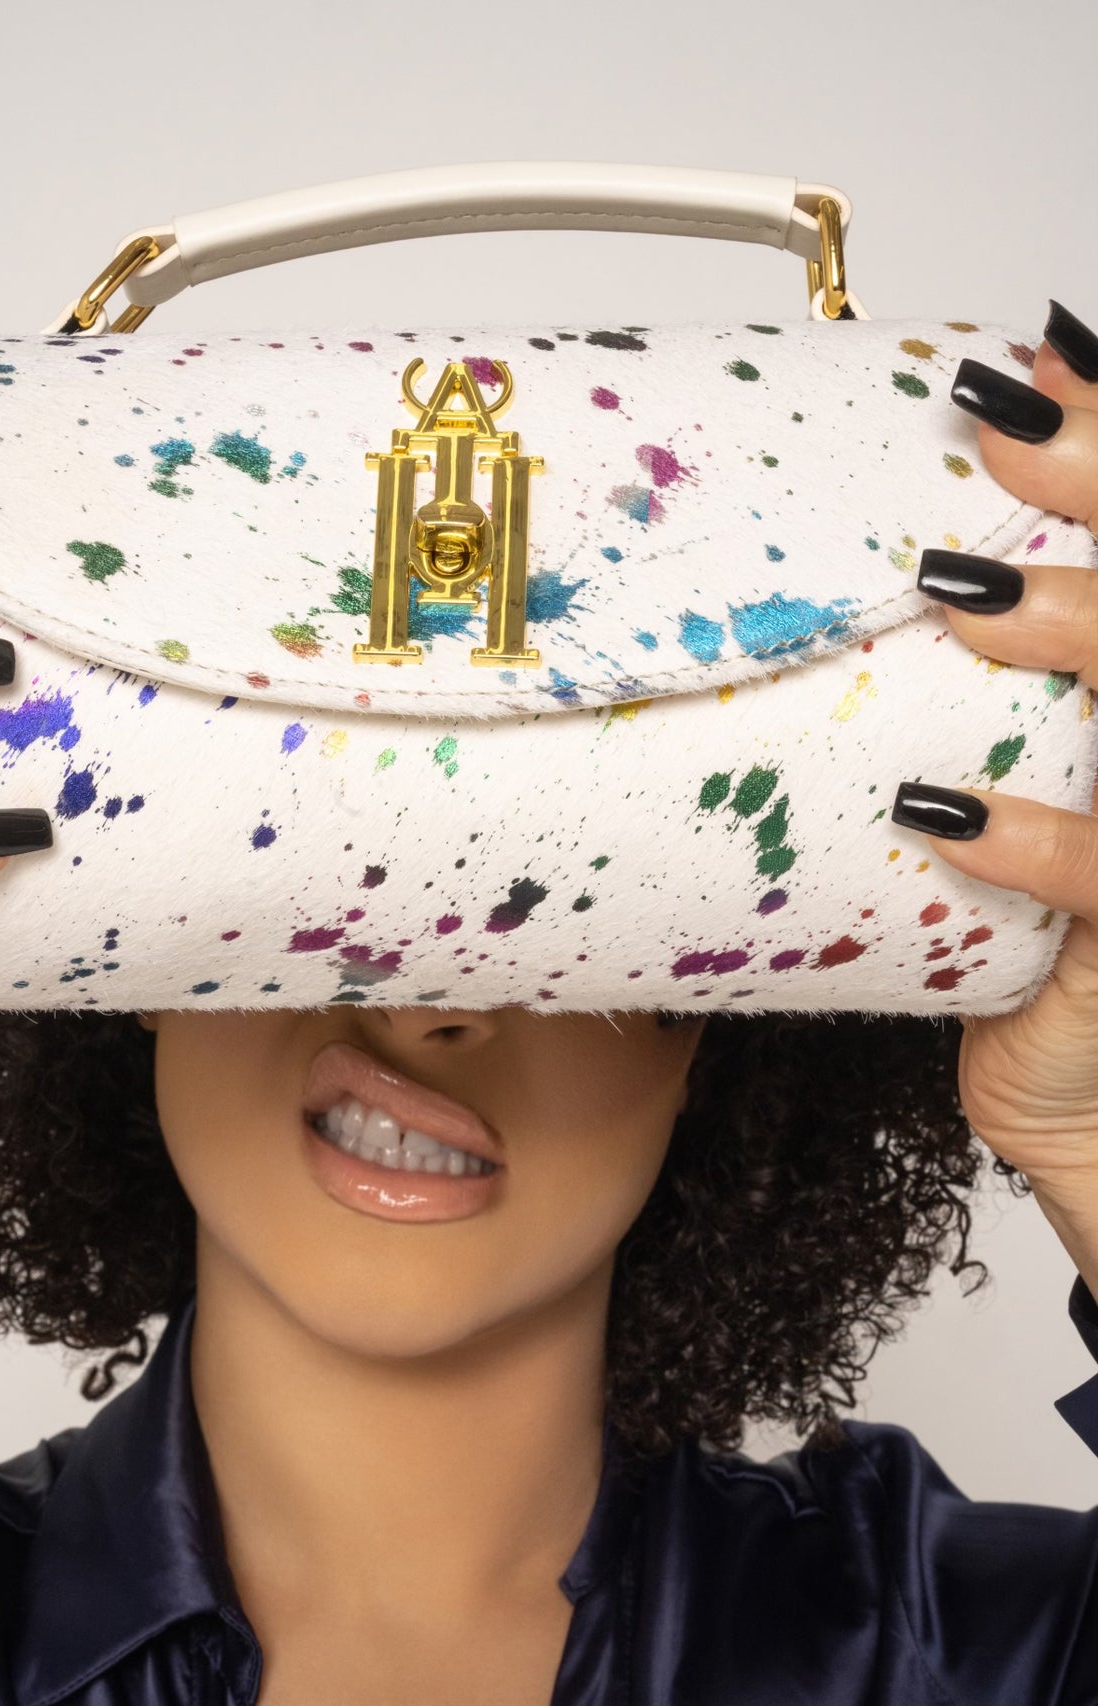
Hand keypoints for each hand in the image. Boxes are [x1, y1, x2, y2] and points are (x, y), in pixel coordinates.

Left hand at [889, 302, 1097, 1231]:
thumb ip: (993, 686)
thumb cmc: (1044, 934)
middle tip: (1000, 423)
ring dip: (1072, 633)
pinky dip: (1030, 839)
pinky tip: (936, 810)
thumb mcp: (1025, 788)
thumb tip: (879, 571)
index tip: (1035, 360)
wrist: (1085, 1094)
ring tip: (958, 594)